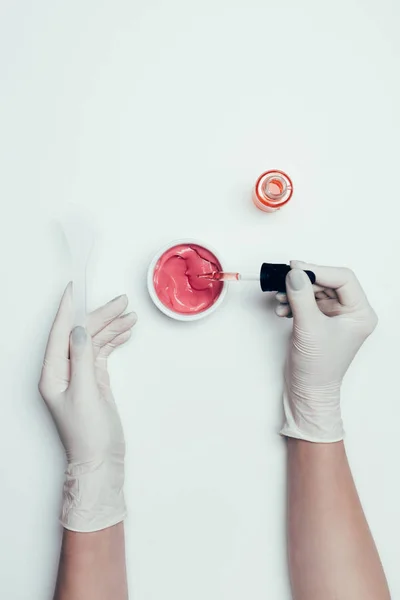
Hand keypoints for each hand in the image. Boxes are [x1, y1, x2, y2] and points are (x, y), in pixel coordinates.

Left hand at [39, 283, 136, 531]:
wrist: (100, 462)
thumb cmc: (88, 435)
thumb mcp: (84, 394)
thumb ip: (81, 359)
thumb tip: (79, 330)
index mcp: (52, 374)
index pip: (59, 334)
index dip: (67, 310)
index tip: (74, 289)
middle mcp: (63, 372)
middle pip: (80, 335)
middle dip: (100, 317)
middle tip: (121, 302)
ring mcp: (79, 376)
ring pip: (93, 342)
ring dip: (110, 327)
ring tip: (129, 315)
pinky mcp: (94, 382)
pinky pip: (101, 353)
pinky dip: (113, 341)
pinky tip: (125, 332)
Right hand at [275, 261, 376, 441]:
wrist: (307, 391)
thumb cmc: (318, 369)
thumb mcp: (309, 328)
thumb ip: (301, 297)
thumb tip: (294, 273)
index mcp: (360, 313)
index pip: (343, 278)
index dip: (319, 271)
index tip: (296, 268)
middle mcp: (351, 313)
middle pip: (328, 282)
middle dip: (304, 281)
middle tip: (284, 279)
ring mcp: (335, 316)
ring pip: (315, 291)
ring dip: (296, 291)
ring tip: (280, 297)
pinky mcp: (319, 321)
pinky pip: (306, 301)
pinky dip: (293, 301)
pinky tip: (282, 308)